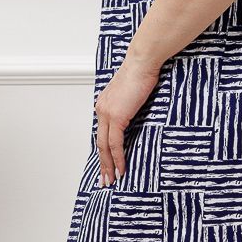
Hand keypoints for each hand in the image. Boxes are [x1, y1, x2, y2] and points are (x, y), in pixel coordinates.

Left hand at [94, 48, 162, 185]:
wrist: (142, 62)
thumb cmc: (142, 72)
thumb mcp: (133, 92)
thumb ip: (130, 106)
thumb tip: (135, 115)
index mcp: (104, 105)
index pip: (102, 133)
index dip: (104, 150)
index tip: (106, 163)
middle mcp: (101, 110)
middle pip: (100, 142)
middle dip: (102, 163)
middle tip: (105, 179)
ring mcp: (107, 114)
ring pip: (105, 146)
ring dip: (108, 165)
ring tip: (111, 180)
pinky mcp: (116, 117)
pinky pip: (115, 143)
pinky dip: (117, 157)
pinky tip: (121, 169)